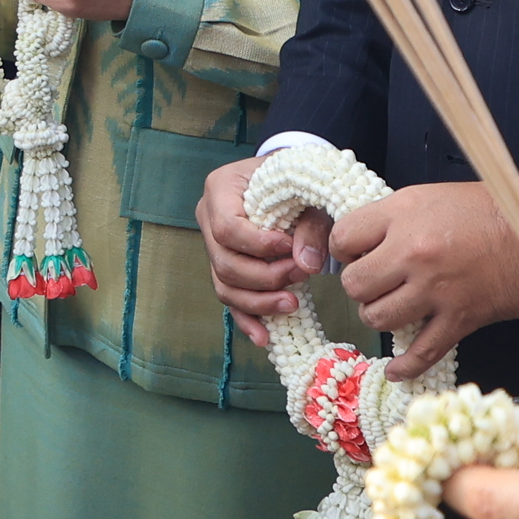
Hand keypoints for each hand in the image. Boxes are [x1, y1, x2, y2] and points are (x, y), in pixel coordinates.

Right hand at [198, 154, 330, 348]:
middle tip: (302, 275)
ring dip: (259, 302)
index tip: (291, 248)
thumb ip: (310, 226)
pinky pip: (230, 301)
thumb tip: (307, 265)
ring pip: (224, 287)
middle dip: (265, 277)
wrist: (290, 181)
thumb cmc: (297, 181)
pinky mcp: (226, 269)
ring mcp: (213, 246)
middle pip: (224, 263)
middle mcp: (208, 217)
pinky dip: (247, 320)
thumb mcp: (308, 193)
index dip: (258, 246)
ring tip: (293, 304)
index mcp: (220, 188)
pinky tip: (265, 337)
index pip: (227, 228)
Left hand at [330, 180, 518, 374]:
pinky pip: (421, 352)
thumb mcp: (431, 196)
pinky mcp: (460, 318)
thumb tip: (363, 244)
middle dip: (361, 287)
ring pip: (378, 318)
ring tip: (394, 307)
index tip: (359, 254)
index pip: (343, 238)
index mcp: (403, 214)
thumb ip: (393, 218)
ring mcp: (436, 289)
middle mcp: (413, 252)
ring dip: (381, 316)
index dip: (346, 249)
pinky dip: (405, 366)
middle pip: (355, 284)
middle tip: (378, 283)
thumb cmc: (491, 209)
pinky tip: (396, 370)